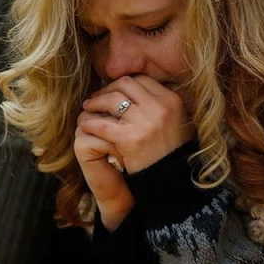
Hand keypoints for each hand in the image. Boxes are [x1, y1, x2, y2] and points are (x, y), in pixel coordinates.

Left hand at [75, 76, 194, 228]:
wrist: (172, 183)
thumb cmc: (171, 152)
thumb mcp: (177, 121)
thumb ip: (161, 103)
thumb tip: (138, 86)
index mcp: (173, 100)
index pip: (142, 80)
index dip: (124, 84)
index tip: (114, 91)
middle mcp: (161, 108)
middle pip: (125, 84)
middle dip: (107, 89)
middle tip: (96, 98)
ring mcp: (145, 123)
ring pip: (112, 99)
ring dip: (96, 102)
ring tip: (88, 108)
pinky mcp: (130, 139)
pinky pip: (103, 124)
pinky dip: (91, 123)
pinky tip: (86, 126)